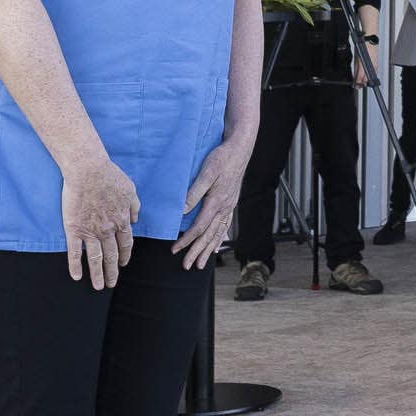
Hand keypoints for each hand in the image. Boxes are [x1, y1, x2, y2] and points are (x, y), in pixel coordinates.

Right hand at [61, 151, 142, 286]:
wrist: (88, 170)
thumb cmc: (110, 176)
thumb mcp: (131, 189)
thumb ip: (134, 206)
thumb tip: (135, 219)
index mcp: (121, 221)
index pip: (125, 244)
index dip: (124, 256)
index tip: (123, 264)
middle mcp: (108, 230)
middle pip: (112, 256)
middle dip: (112, 272)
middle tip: (111, 283)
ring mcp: (91, 231)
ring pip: (96, 258)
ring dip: (98, 274)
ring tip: (98, 287)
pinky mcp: (74, 229)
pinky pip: (75, 252)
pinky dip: (76, 266)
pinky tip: (76, 276)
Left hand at [172, 143, 246, 271]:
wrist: (240, 150)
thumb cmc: (221, 158)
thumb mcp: (205, 172)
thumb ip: (194, 193)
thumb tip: (182, 210)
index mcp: (216, 201)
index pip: (199, 227)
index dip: (187, 240)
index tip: (175, 250)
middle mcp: (224, 208)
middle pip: (209, 235)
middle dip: (197, 252)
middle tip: (187, 266)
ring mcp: (229, 207)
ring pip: (218, 234)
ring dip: (208, 250)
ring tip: (200, 264)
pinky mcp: (231, 203)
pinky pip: (225, 226)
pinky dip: (219, 239)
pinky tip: (216, 246)